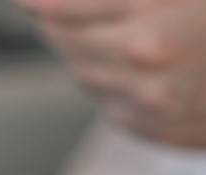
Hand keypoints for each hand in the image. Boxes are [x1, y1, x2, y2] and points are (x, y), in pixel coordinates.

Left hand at [14, 0, 205, 147]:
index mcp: (156, 8)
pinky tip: (123, 58)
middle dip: (52, 12)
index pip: (58, 2)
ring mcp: (150, 101)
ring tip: (87, 24)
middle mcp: (143, 57)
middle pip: (60, 35)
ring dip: (75, 45)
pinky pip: (107, 103)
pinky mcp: (159, 130)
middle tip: (47, 2)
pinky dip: (104, 79)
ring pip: (79, 71)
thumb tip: (75, 0)